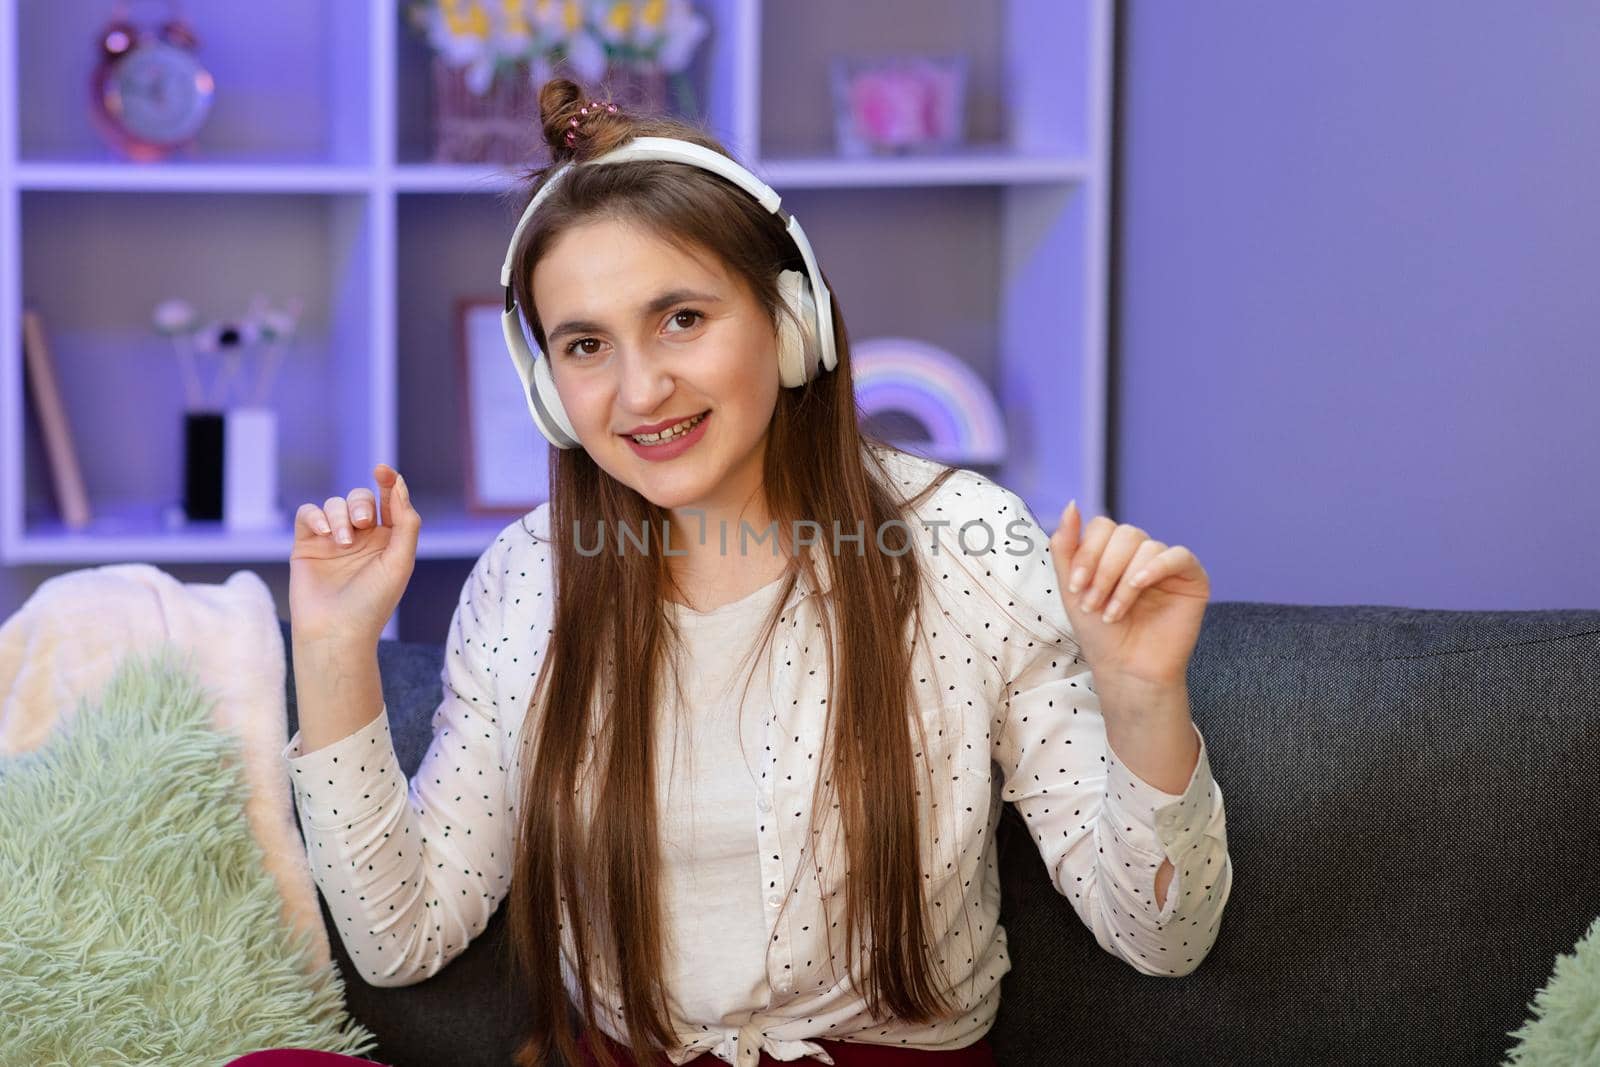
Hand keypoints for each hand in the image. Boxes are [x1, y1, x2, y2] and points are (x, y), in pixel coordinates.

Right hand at [289, 463, 420, 645]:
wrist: (336, 632)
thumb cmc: (373, 602)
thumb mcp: (400, 561)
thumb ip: (406, 523)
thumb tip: (400, 485)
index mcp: (388, 540)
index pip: (389, 501)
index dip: (388, 482)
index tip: (382, 470)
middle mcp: (361, 537)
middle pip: (360, 498)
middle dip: (362, 504)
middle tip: (364, 524)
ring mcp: (332, 539)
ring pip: (334, 504)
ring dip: (340, 516)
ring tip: (343, 542)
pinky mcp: (307, 544)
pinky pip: (308, 514)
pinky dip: (316, 516)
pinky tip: (324, 533)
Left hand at [1048, 501, 1209, 690]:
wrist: (1126, 669)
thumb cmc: (1099, 633)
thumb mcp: (1072, 588)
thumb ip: (1066, 547)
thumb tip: (1072, 504)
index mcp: (1114, 552)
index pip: (1101, 527)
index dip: (1086, 554)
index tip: (1076, 589)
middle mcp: (1141, 553)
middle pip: (1123, 534)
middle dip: (1103, 570)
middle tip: (1093, 605)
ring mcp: (1167, 564)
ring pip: (1145, 546)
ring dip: (1123, 581)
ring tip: (1113, 614)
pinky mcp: (1192, 578)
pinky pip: (1178, 555)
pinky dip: (1154, 568)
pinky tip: (1139, 587)